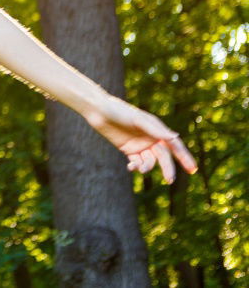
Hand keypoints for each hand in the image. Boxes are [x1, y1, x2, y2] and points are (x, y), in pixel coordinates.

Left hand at [83, 96, 197, 183]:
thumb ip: (155, 130)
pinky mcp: (128, 150)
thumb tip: (175, 138)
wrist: (99, 111)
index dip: (184, 157)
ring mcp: (140, 145)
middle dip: (168, 168)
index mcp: (157, 129)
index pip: (174, 145)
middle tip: (170, 180)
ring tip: (139, 168)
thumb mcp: (138, 120)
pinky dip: (136, 167)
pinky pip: (137, 163)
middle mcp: (150, 138)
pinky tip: (131, 167)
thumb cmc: (120, 111)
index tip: (192, 169)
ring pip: (150, 162)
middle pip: (164, 157)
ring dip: (147, 167)